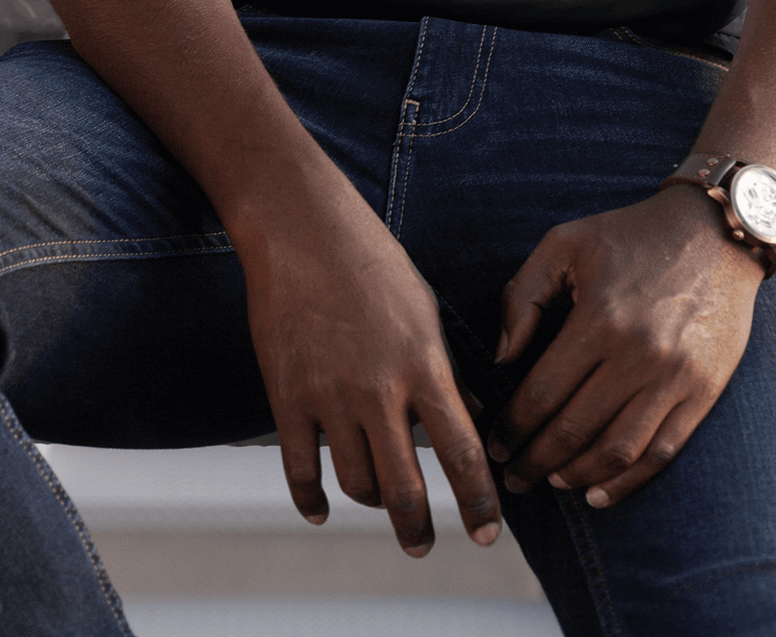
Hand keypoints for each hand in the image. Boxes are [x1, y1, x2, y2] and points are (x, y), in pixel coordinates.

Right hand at [236, 181, 501, 557]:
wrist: (302, 228)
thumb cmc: (374, 263)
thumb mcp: (426, 311)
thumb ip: (448, 372)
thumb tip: (476, 419)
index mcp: (424, 366)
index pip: (463, 454)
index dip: (479, 504)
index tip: (489, 536)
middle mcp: (379, 390)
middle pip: (405, 488)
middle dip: (418, 529)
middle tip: (423, 546)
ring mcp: (329, 396)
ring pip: (356, 483)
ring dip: (373, 503)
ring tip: (381, 503)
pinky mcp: (287, 396)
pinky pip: (300, 469)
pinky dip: (311, 500)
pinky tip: (321, 510)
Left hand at [486, 187, 761, 506]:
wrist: (717, 233)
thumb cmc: (630, 236)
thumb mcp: (565, 244)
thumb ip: (523, 296)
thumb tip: (502, 358)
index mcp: (600, 317)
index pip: (544, 392)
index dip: (513, 427)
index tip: (494, 446)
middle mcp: (639, 354)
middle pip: (575, 429)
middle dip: (535, 461)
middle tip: (514, 478)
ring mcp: (676, 377)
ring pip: (618, 450)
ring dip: (578, 476)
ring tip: (551, 482)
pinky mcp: (705, 391)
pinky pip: (662, 451)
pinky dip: (628, 481)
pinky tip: (599, 492)